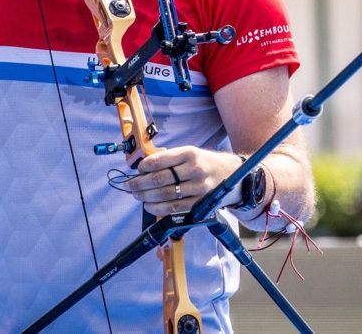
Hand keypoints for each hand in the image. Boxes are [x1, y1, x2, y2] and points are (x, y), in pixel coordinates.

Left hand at [124, 146, 241, 215]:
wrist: (231, 172)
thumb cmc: (205, 162)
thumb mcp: (189, 152)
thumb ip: (168, 159)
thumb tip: (143, 167)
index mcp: (189, 153)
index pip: (160, 161)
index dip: (144, 167)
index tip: (137, 170)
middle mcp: (194, 169)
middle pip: (160, 179)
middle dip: (140, 183)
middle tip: (130, 185)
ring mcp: (198, 187)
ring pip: (165, 194)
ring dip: (146, 196)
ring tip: (137, 195)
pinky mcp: (200, 202)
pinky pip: (174, 208)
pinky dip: (158, 208)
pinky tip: (149, 206)